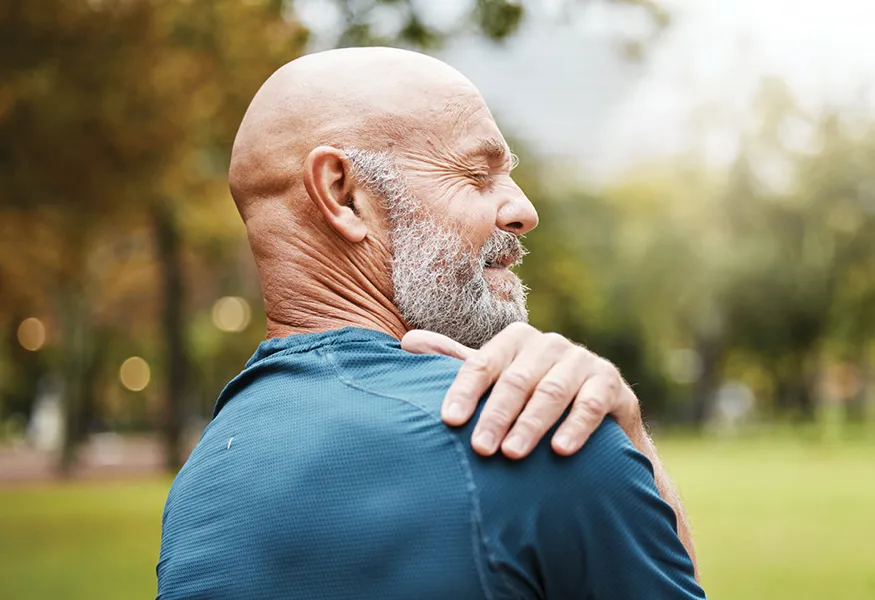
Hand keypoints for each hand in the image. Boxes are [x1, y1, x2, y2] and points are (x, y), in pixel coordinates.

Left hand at [401, 323, 642, 458]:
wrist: (595, 426)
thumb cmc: (531, 401)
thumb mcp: (495, 381)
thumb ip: (457, 363)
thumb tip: (406, 342)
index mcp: (515, 341)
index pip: (483, 362)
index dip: (465, 391)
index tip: (449, 422)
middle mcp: (550, 345)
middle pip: (517, 379)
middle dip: (496, 414)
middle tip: (480, 448)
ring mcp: (583, 362)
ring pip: (553, 391)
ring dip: (531, 423)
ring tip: (512, 454)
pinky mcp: (613, 384)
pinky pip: (593, 404)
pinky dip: (576, 427)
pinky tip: (560, 450)